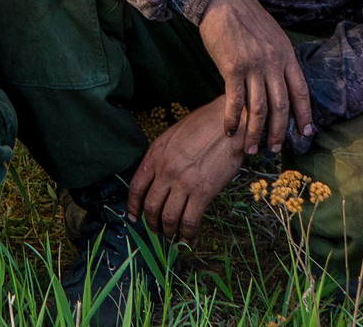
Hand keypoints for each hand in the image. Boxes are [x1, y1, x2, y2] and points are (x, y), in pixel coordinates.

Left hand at [127, 98, 247, 239]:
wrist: (228, 125)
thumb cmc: (202, 127)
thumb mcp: (172, 137)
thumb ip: (162, 157)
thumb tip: (157, 178)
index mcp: (155, 155)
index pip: (136, 187)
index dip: (133, 206)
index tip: (134, 216)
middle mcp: (166, 170)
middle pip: (151, 206)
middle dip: (151, 223)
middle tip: (155, 231)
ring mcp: (183, 182)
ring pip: (168, 217)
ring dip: (168, 231)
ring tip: (170, 237)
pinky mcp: (203, 192)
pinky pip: (190, 220)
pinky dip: (187, 233)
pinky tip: (187, 237)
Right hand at [196, 0, 312, 152]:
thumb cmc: (243, 14)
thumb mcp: (271, 33)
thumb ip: (276, 57)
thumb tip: (277, 79)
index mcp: (285, 54)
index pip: (301, 91)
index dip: (304, 114)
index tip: (306, 132)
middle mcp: (272, 63)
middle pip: (281, 106)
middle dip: (278, 132)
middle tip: (275, 149)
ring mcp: (253, 66)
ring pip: (259, 109)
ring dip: (256, 133)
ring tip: (252, 149)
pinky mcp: (231, 67)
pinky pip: (235, 101)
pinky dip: (232, 119)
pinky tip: (229, 130)